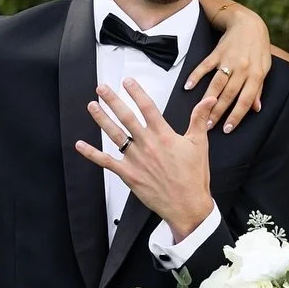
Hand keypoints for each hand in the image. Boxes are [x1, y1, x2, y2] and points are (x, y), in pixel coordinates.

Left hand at [77, 77, 217, 240]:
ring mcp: (136, 159)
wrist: (187, 205)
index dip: (136, 92)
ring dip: (101, 119)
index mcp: (163, 135)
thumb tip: (208, 100)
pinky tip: (81, 145)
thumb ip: (199, 119)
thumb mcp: (199, 144)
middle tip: (101, 88)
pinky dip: (92, 154)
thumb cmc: (194, 178)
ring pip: (114, 135)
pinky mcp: (129, 175)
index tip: (127, 81)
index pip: (147, 107)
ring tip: (92, 106)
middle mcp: (147, 144)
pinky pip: (106, 162)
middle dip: (112, 100)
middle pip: (126, 117)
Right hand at [184, 7, 272, 132]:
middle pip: (229, 95)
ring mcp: (228, 60)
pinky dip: (196, 76)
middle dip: (218, 112)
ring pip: (217, 84)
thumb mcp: (265, 68)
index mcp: (256, 75)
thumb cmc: (258, 48)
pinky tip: (188, 87)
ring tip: (200, 113)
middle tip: (208, 126)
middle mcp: (242, 69)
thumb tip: (256, 108)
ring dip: (207, 100)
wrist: (249, 23)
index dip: (236, 116)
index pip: (245, 100)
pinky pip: (205, 66)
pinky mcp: (216, 53)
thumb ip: (258, 88)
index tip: (227, 129)